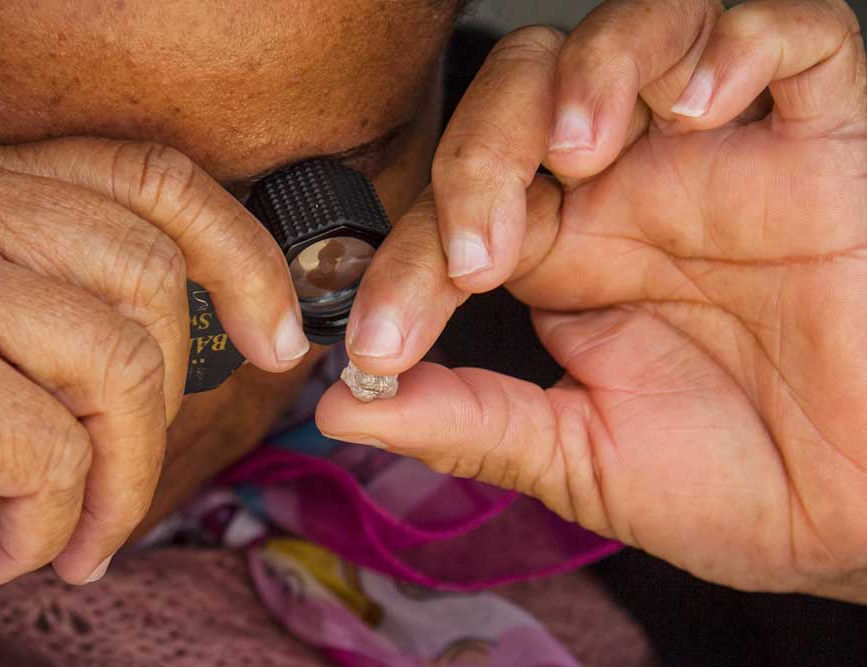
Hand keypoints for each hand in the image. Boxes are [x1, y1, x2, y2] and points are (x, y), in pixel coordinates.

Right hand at [0, 138, 308, 584]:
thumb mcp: (15, 349)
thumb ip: (100, 317)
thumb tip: (249, 338)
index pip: (152, 180)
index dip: (241, 255)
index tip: (277, 341)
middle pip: (149, 281)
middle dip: (160, 417)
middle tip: (113, 492)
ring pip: (116, 366)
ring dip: (114, 486)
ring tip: (65, 537)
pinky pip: (47, 452)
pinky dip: (48, 526)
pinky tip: (0, 550)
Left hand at [319, 0, 866, 599]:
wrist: (862, 510)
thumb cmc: (735, 484)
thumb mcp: (581, 458)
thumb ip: (469, 423)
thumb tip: (342, 408)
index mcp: (564, 256)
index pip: (456, 213)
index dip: (403, 267)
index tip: (380, 347)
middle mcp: (628, 189)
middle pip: (521, 93)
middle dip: (479, 155)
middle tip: (481, 254)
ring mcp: (721, 156)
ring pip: (635, 30)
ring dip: (591, 71)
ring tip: (582, 152)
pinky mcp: (823, 143)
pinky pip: (792, 34)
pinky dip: (739, 42)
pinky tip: (700, 105)